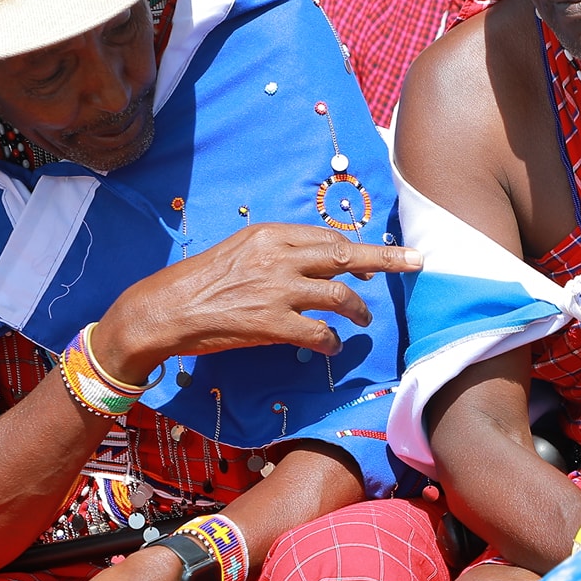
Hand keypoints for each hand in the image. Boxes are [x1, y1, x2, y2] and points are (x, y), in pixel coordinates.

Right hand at [95, 223, 421, 384]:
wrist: (165, 309)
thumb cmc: (200, 281)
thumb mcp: (239, 250)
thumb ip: (277, 252)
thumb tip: (314, 262)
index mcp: (271, 234)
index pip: (327, 237)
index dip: (356, 249)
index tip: (374, 260)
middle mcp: (279, 257)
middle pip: (346, 255)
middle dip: (386, 259)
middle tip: (415, 262)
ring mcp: (277, 290)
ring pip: (340, 296)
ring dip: (360, 310)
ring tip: (365, 320)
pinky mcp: (271, 324)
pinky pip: (319, 332)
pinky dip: (333, 340)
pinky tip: (333, 346)